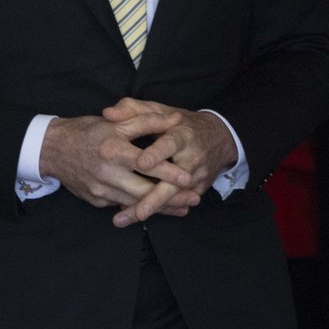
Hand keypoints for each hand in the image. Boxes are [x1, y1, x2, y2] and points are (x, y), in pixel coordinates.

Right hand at [38, 114, 199, 214]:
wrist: (52, 149)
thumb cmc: (88, 132)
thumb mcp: (117, 123)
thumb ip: (148, 120)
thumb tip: (177, 119)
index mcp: (114, 151)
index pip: (147, 164)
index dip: (169, 173)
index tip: (189, 178)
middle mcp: (106, 174)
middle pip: (144, 191)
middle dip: (171, 198)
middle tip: (194, 200)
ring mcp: (100, 190)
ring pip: (135, 204)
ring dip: (160, 208)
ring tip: (183, 208)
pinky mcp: (96, 201)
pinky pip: (122, 206)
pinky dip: (141, 208)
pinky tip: (158, 209)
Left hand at [100, 98, 238, 227]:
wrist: (219, 137)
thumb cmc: (182, 123)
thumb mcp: (160, 110)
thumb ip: (133, 109)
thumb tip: (108, 113)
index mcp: (182, 135)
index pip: (170, 144)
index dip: (157, 154)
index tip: (141, 163)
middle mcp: (193, 157)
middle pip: (174, 181)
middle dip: (154, 197)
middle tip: (135, 210)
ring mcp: (197, 176)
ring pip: (173, 196)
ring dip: (151, 209)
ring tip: (126, 219)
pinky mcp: (198, 188)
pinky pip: (177, 202)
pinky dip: (159, 210)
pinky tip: (137, 216)